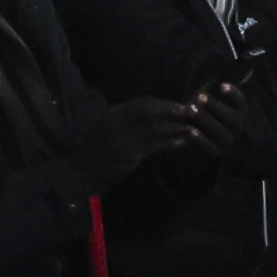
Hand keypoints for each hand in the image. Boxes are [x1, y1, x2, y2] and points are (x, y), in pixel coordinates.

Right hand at [73, 98, 210, 191]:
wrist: (83, 174)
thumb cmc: (100, 152)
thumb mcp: (110, 130)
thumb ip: (128, 120)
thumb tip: (157, 114)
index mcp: (113, 114)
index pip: (142, 102)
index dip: (163, 103)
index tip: (180, 105)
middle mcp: (117, 121)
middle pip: (149, 110)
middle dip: (171, 109)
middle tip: (192, 111)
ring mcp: (122, 137)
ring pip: (154, 128)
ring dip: (176, 127)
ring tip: (193, 128)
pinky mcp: (128, 154)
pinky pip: (154, 146)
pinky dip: (169, 143)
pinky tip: (181, 143)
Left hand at [185, 78, 247, 153]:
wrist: (187, 131)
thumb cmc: (201, 108)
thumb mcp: (211, 93)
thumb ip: (223, 82)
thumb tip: (248, 68)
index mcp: (238, 111)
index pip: (241, 102)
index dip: (233, 94)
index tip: (221, 86)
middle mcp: (236, 127)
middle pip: (233, 118)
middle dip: (217, 107)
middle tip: (200, 97)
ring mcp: (227, 141)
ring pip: (221, 132)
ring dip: (206, 120)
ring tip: (190, 110)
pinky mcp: (214, 153)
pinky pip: (210, 148)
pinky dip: (200, 139)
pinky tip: (188, 129)